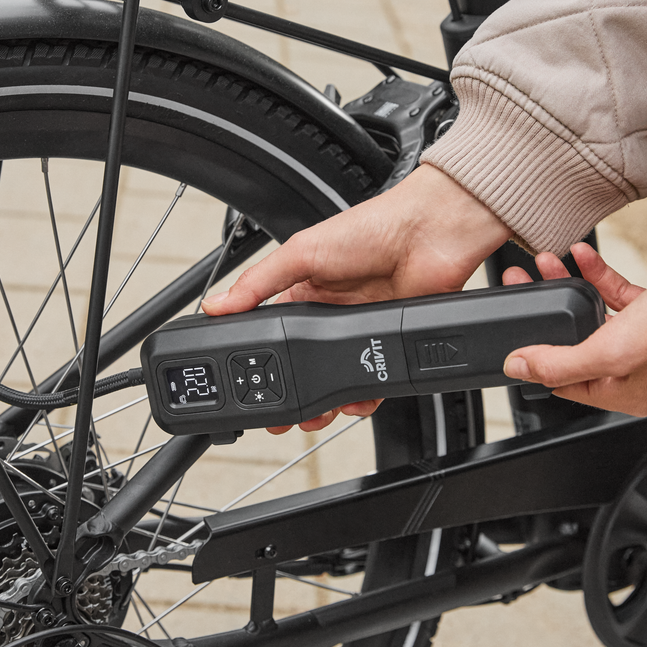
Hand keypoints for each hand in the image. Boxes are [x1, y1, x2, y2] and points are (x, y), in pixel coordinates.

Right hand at [203, 165, 509, 432]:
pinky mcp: (387, 343)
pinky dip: (364, 397)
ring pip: (336, 379)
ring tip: (316, 417)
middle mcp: (331, 313)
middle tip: (281, 417)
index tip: (248, 385)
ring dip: (326, 402)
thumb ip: (258, 282)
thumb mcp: (302, 252)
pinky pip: (373, 382)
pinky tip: (355, 401)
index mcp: (304, 290)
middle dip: (293, 394)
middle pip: (304, 364)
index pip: (273, 332)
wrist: (429, 234)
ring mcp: (360, 330)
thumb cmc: (371, 229)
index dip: (262, 361)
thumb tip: (217, 304)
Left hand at [501, 233, 646, 415]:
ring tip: (546, 261)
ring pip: (591, 314)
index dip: (533, 356)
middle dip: (546, 311)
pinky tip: (582, 254)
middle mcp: (635, 370)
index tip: (511, 327)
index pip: (563, 384)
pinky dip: (596, 273)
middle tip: (521, 283)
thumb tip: (519, 368)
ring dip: (566, 286)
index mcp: (625, 394)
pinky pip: (614, 293)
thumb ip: (560, 362)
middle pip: (573, 343)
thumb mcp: (612, 349)